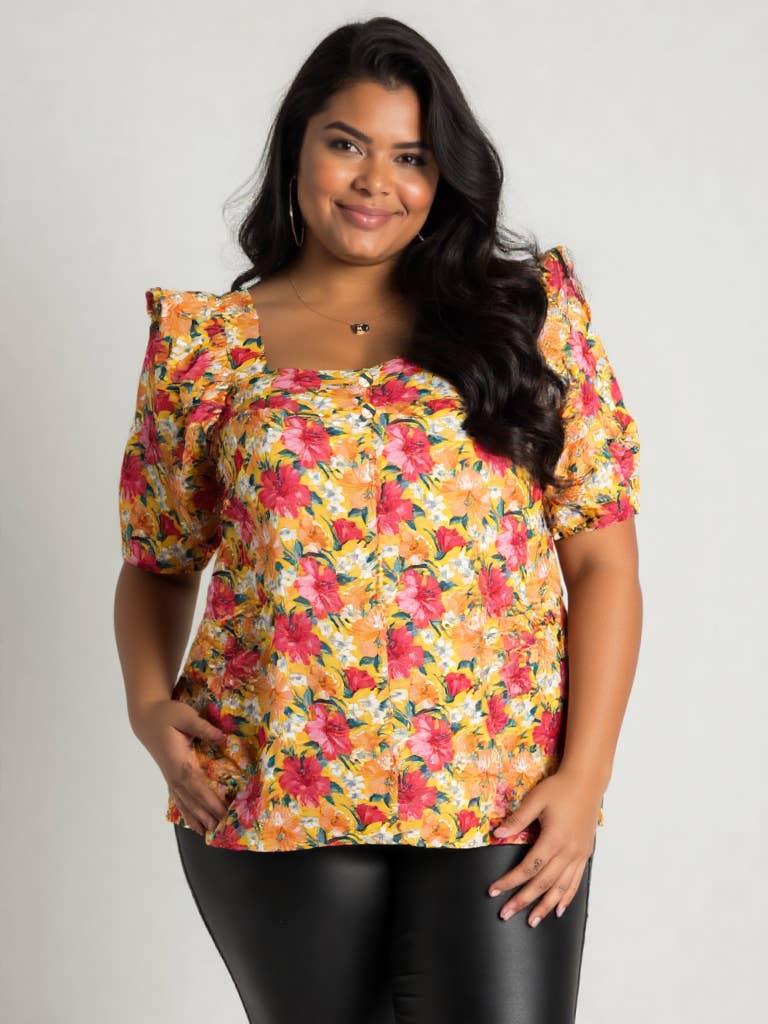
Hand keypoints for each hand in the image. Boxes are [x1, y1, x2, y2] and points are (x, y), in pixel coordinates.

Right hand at [132, 699, 229, 834]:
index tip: (222, 810)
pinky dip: (187, 812)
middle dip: (206, 814)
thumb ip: (204, 728)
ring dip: (197, 817)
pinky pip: (179, 798)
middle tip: (222, 828)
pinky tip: (195, 823)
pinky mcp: (171, 776)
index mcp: (178, 760)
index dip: (209, 799)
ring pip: (184, 802)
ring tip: (209, 833)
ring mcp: (170, 777)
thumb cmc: (167, 715)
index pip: (196, 783)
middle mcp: (173, 773)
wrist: (147, 719)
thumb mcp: (185, 716)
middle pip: (191, 798)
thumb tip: (223, 738)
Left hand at [487, 768, 601, 926]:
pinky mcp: (585, 854)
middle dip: (522, 900)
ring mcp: (578, 855)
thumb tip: (497, 833)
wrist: (587, 782)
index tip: (494, 891)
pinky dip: (566, 897)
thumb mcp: (535, 799)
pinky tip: (558, 909)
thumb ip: (517, 818)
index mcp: (554, 839)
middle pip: (542, 883)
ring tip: (532, 921)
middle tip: (505, 914)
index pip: (528, 868)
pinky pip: (575, 882)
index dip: (510, 882)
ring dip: (545, 906)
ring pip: (560, 888)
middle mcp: (568, 852)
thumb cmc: (559, 788)